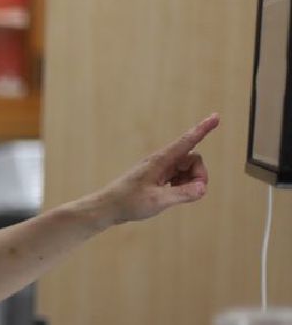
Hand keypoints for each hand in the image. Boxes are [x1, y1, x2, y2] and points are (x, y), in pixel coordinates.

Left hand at [94, 113, 219, 224]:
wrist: (108, 208)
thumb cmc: (128, 202)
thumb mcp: (157, 201)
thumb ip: (183, 194)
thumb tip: (202, 188)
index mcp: (160, 160)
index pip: (187, 141)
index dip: (203, 129)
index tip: (216, 116)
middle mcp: (161, 161)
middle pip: (193, 159)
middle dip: (198, 175)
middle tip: (192, 193)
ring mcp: (160, 169)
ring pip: (187, 169)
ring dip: (189, 183)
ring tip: (174, 196)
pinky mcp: (158, 177)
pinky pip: (179, 177)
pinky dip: (182, 186)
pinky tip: (170, 195)